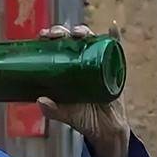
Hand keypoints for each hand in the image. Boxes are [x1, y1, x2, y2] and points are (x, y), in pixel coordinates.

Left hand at [37, 24, 131, 156]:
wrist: (106, 130)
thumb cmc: (84, 119)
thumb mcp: (67, 115)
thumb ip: (54, 110)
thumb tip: (40, 100)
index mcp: (65, 70)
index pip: (55, 48)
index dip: (49, 39)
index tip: (43, 35)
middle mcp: (80, 62)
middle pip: (70, 40)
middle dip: (63, 32)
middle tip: (57, 34)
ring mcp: (98, 62)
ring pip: (90, 40)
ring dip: (84, 31)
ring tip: (79, 33)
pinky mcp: (114, 67)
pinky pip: (115, 49)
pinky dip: (115, 36)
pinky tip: (112, 27)